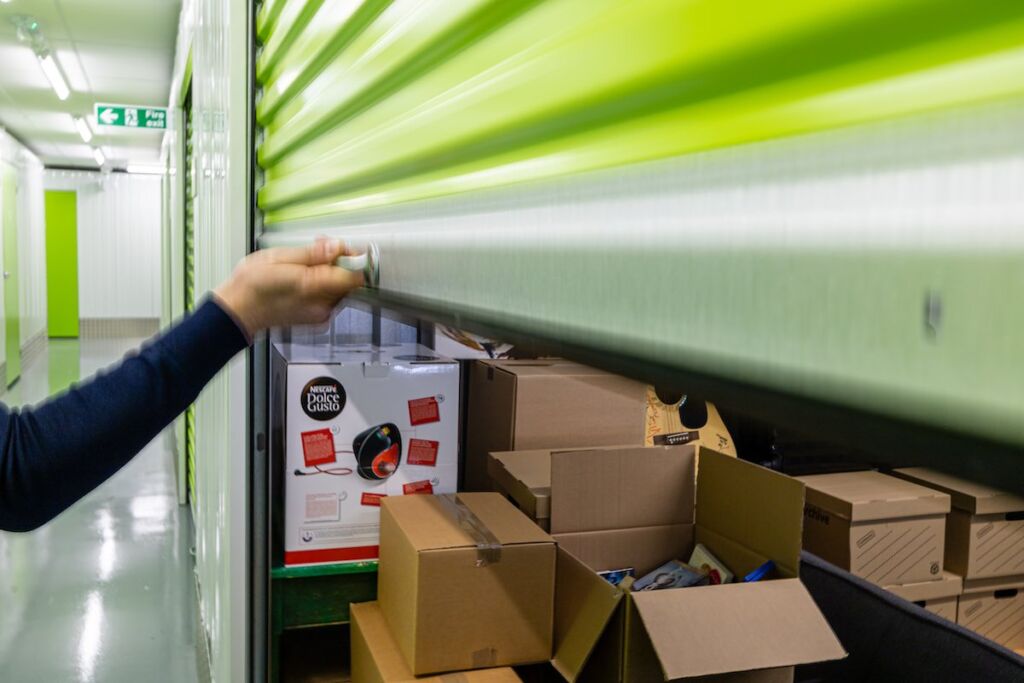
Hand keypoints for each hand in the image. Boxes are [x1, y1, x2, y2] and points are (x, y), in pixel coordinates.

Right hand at [213, 238, 363, 336]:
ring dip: (331, 272)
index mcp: (312, 288)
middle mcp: (321, 306)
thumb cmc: (252, 285)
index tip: (345, 249)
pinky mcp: (317, 318)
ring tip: (307, 262)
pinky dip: (324, 284)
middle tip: (321, 248)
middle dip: (338, 261)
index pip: (354, 276)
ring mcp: (320, 315)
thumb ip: (313, 254)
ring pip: (340, 288)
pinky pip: (330, 297)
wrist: (238, 310)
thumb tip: (336, 247)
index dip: (353, 258)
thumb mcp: (280, 257)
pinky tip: (306, 276)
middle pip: (349, 281)